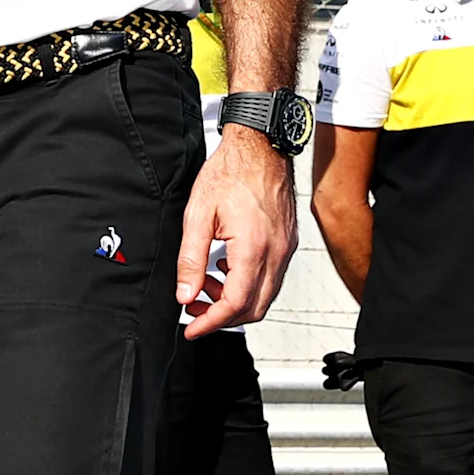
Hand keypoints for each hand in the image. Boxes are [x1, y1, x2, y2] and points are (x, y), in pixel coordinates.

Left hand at [179, 128, 296, 337]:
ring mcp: (286, 248)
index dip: (211, 323)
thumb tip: (185, 295)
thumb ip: (190, 259)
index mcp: (253, 248)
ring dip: (235, 301)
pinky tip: (225, 269)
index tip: (191, 328)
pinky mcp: (288, 242)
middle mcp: (276, 252)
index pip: (235, 304)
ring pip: (265, 296)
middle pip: (254, 309)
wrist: (261, 146)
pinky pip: (272, 278)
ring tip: (205, 285)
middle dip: (222, 318)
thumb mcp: (198, 214)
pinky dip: (248, 285)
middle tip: (194, 310)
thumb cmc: (231, 171)